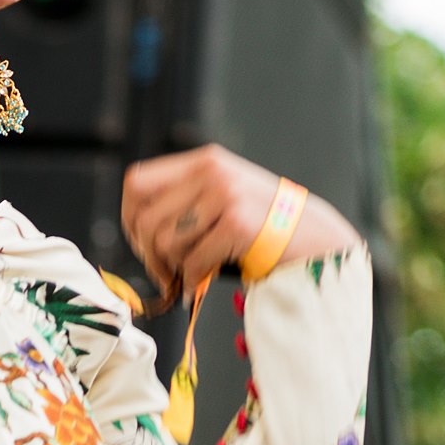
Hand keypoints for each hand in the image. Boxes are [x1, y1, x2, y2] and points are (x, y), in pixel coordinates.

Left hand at [120, 146, 355, 303]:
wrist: (315, 238)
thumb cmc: (264, 227)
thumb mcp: (224, 198)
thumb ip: (186, 201)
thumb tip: (137, 230)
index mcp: (204, 162)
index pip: (137, 182)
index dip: (130, 218)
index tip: (142, 243)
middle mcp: (212, 172)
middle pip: (145, 218)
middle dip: (148, 254)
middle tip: (164, 272)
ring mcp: (225, 196)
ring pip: (165, 242)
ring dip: (174, 269)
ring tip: (190, 274)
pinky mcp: (237, 223)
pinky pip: (193, 261)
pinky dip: (194, 280)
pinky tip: (202, 282)